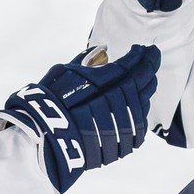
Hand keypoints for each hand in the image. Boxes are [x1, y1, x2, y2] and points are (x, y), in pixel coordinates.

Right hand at [0, 45, 160, 191]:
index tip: (145, 49)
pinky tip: (138, 104)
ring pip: (143, 103)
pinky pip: (140, 124)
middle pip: (142, 82)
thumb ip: (86, 61)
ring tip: (146, 80)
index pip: (132, 65)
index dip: (142, 55)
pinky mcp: (124, 143)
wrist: (44, 142)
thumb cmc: (49, 103)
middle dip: (148, 69)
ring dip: (146, 89)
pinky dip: (141, 111)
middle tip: (150, 60)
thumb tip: (104, 51)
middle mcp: (116, 102)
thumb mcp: (64, 73)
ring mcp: (122, 124)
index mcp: (103, 81)